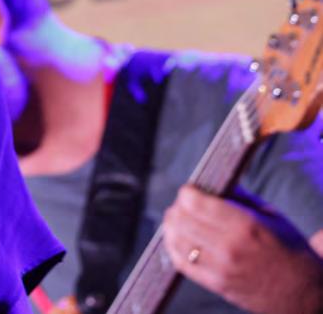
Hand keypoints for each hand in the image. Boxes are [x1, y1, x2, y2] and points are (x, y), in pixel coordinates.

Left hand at [162, 185, 322, 313]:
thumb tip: (214, 184)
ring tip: (177, 219)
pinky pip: (181, 263)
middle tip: (183, 204)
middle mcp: (229, 247)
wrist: (306, 294)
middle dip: (179, 206)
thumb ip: (240, 198)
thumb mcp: (273, 216)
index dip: (188, 192)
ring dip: (172, 225)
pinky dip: (172, 247)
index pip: (195, 202)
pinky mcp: (216, 284)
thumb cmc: (292, 252)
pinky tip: (176, 239)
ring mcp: (220, 268)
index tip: (191, 190)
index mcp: (245, 225)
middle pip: (181, 218)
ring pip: (176, 239)